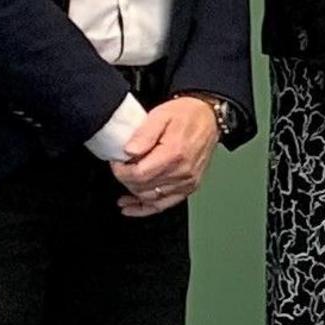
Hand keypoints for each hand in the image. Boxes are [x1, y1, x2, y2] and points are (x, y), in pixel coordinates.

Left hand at [111, 96, 219, 217]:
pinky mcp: (189, 187)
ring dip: (133, 194)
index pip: (139, 174)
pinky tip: (132, 207)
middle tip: (121, 167)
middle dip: (126, 180)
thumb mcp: (161, 115)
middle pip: (143, 188)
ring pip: (151, 198)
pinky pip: (165, 204)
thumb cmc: (186, 115)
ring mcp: (187, 182)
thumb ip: (143, 134)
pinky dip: (146, 209)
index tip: (116, 161)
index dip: (121, 171)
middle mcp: (183, 172)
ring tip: (123, 186)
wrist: (209, 118)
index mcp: (174, 154)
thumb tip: (129, 151)